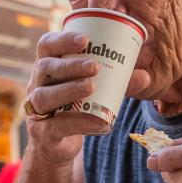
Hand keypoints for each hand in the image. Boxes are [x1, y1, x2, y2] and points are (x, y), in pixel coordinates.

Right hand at [23, 30, 151, 167]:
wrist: (57, 143)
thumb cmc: (76, 106)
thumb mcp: (97, 90)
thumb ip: (117, 82)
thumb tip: (145, 76)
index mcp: (48, 66)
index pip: (47, 45)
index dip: (62, 40)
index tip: (85, 40)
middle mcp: (37, 84)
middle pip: (45, 68)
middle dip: (70, 65)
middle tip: (94, 66)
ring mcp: (37, 109)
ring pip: (44, 96)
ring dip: (68, 89)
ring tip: (91, 87)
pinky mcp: (43, 132)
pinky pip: (57, 125)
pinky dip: (79, 122)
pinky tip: (99, 121)